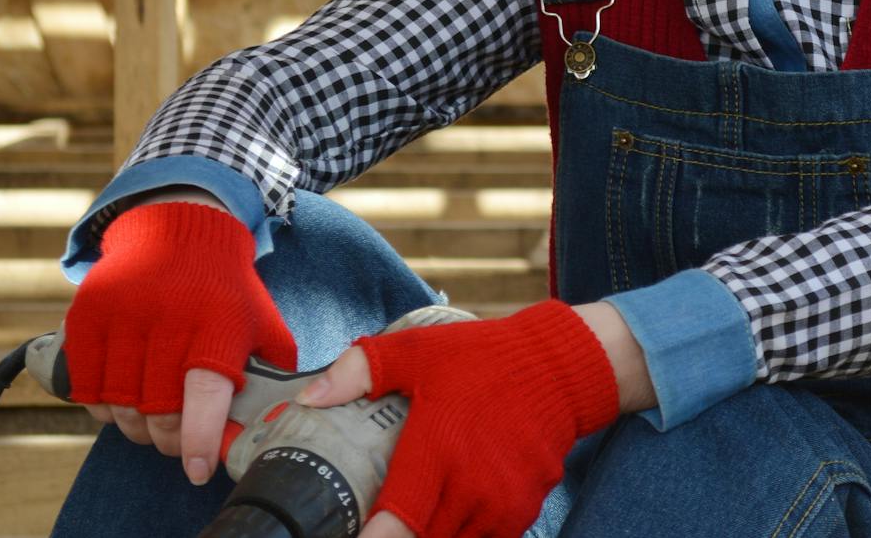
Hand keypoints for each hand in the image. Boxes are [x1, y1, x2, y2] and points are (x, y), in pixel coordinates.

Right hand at [63, 200, 296, 484]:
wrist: (179, 225)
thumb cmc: (223, 284)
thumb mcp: (258, 315)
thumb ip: (273, 361)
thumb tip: (284, 409)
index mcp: (216, 323)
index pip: (204, 395)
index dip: (199, 440)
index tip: (198, 469)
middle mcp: (168, 318)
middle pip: (157, 410)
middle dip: (169, 439)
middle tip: (177, 443)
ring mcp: (123, 315)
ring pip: (119, 404)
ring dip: (135, 427)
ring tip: (150, 424)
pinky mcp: (88, 314)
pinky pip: (86, 385)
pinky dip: (102, 406)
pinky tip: (120, 401)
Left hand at [296, 300, 620, 537]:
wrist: (561, 368)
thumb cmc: (485, 359)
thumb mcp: (419, 351)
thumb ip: (360, 370)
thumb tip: (309, 398)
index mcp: (437, 453)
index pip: (395, 528)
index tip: (353, 535)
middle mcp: (471, 488)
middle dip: (397, 532)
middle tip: (382, 519)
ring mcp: (502, 505)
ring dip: (432, 530)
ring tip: (412, 514)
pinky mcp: (524, 510)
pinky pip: (485, 537)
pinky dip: (464, 529)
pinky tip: (452, 509)